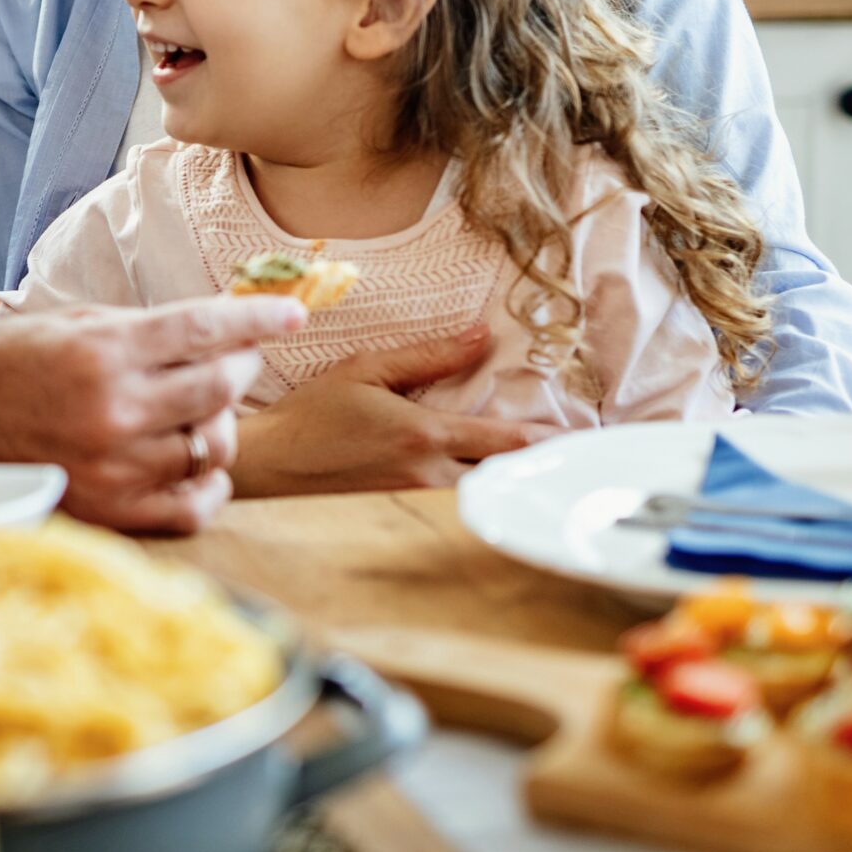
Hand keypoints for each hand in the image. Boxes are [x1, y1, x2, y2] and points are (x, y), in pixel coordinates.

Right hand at [0, 293, 308, 535]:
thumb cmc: (8, 366)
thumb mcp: (71, 323)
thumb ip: (143, 328)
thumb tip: (216, 329)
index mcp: (104, 350)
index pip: (203, 329)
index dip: (256, 320)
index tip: (291, 314)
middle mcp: (115, 407)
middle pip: (219, 387)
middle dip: (241, 367)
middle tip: (238, 359)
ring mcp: (116, 464)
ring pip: (210, 445)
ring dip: (221, 424)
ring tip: (207, 413)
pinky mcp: (112, 510)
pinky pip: (193, 505)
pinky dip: (211, 486)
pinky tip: (204, 468)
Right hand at [229, 325, 556, 495]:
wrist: (269, 462)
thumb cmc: (312, 412)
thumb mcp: (367, 370)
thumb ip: (428, 356)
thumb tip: (480, 336)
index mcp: (423, 433)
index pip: (503, 440)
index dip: (546, 441)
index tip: (582, 440)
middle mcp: (427, 473)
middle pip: (502, 478)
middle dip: (539, 471)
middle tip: (578, 465)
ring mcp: (415, 500)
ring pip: (482, 498)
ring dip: (510, 486)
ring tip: (541, 477)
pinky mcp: (402, 514)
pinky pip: (454, 508)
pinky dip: (479, 499)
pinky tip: (491, 492)